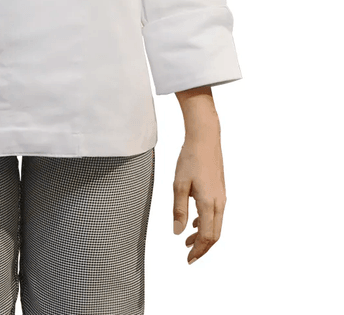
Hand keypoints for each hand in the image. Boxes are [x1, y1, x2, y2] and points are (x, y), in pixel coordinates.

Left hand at [172, 134, 226, 264]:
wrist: (205, 139)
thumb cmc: (190, 159)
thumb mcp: (179, 184)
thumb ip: (179, 210)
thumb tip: (178, 233)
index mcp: (209, 203)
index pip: (206, 236)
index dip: (198, 250)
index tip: (188, 259)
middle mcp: (219, 203)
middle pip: (214, 234)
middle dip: (202, 248)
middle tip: (189, 256)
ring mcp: (221, 197)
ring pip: (216, 225)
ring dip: (203, 236)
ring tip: (188, 241)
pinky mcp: (219, 191)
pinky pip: (216, 214)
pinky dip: (206, 224)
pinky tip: (194, 222)